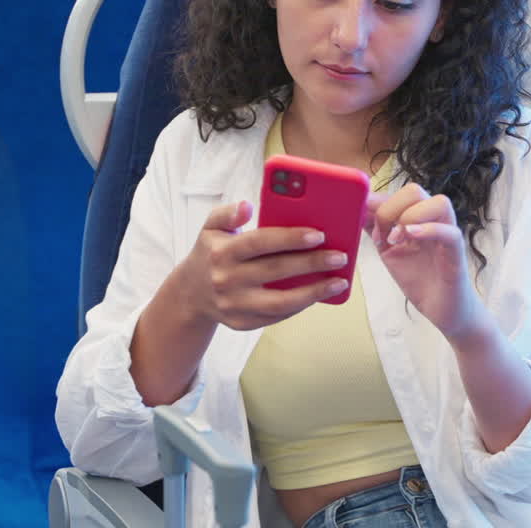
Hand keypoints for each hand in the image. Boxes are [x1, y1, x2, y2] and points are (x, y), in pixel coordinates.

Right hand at [170, 200, 349, 331]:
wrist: (190, 294)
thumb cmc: (211, 253)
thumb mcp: (211, 228)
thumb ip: (227, 213)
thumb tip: (246, 206)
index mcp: (221, 252)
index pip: (260, 243)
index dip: (290, 239)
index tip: (319, 235)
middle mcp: (226, 280)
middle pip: (275, 271)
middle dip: (311, 263)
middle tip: (339, 257)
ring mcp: (234, 305)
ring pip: (280, 302)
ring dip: (313, 292)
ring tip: (338, 281)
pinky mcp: (242, 323)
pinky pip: (277, 316)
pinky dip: (300, 305)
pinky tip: (319, 294)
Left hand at [366, 184, 488, 344]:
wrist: (442, 310)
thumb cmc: (419, 279)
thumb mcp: (389, 251)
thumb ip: (376, 229)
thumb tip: (356, 208)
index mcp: (418, 217)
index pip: (397, 193)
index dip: (377, 200)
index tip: (361, 217)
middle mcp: (434, 220)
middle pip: (415, 191)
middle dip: (390, 208)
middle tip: (381, 235)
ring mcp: (447, 235)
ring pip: (439, 203)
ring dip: (410, 217)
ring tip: (395, 240)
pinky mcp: (457, 253)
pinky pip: (450, 232)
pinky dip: (428, 230)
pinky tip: (409, 238)